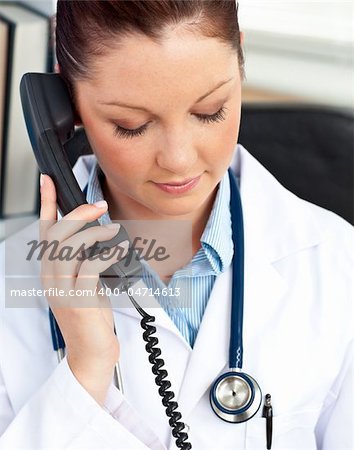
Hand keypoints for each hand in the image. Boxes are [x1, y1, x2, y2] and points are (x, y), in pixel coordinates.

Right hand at [39, 174, 126, 404]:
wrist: (91, 353)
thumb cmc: (90, 317)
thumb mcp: (83, 283)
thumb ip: (83, 261)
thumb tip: (97, 235)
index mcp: (50, 270)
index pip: (44, 230)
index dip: (45, 203)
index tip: (47, 180)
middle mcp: (50, 276)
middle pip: (57, 233)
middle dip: (78, 213)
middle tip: (99, 205)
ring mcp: (62, 288)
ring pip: (69, 247)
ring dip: (94, 232)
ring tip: (112, 229)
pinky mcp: (79, 299)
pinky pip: (89, 266)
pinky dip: (106, 253)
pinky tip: (119, 248)